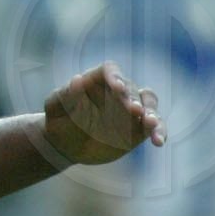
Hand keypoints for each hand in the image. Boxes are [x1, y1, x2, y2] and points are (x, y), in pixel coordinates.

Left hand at [40, 61, 164, 164]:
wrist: (66, 144)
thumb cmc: (58, 119)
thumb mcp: (55, 106)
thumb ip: (66, 94)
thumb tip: (77, 79)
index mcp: (96, 80)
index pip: (110, 70)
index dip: (115, 77)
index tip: (117, 87)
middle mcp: (117, 91)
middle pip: (132, 88)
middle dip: (133, 98)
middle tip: (133, 110)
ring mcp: (130, 109)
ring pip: (149, 104)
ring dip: (152, 113)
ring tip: (151, 125)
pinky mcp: (138, 128)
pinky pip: (154, 126)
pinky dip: (159, 131)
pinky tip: (158, 142)